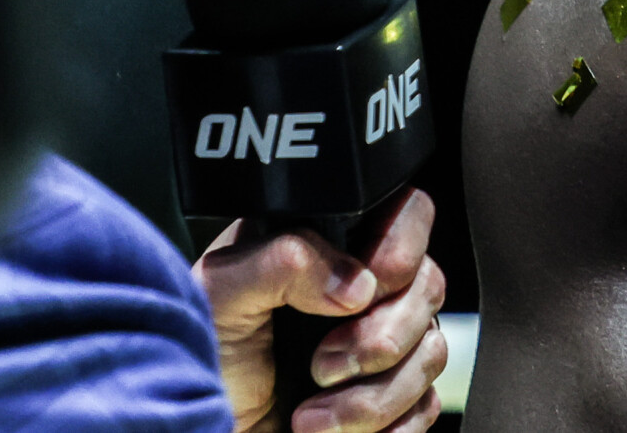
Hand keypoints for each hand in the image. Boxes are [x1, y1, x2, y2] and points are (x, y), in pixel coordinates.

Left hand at [193, 187, 449, 432]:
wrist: (196, 429)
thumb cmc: (199, 358)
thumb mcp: (220, 294)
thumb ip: (281, 262)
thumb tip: (353, 281)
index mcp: (331, 244)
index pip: (407, 215)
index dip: (400, 249)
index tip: (362, 291)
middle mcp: (366, 288)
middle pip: (429, 288)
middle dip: (378, 339)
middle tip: (321, 365)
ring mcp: (385, 343)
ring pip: (430, 354)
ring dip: (370, 398)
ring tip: (310, 418)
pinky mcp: (392, 399)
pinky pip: (425, 407)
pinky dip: (385, 427)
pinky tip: (333, 432)